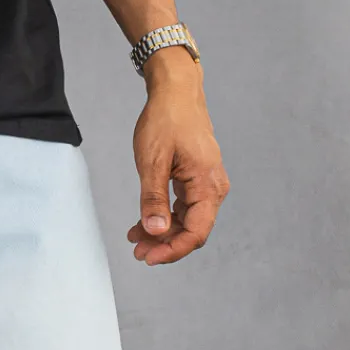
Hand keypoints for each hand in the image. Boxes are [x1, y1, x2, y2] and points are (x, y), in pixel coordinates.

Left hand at [126, 57, 228, 265]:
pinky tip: (143, 223)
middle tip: (137, 252)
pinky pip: (184, 207)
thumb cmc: (166, 119)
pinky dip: (164, 217)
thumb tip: (155, 231)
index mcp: (207, 184)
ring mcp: (206, 184)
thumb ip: (153, 199)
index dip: (173, 250)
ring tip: (135, 239)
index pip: (196, 232)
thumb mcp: (153, 161)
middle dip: (165, 244)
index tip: (148, 257)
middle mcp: (213, 188)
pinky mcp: (197, 180)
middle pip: (193, 230)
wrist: (176, 92)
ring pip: (187, 221)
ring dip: (163, 233)